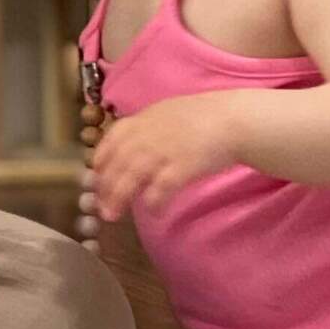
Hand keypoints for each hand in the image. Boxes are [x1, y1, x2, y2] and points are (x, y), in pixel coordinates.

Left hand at [86, 97, 239, 223]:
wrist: (233, 119)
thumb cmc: (202, 117)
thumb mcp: (166, 113)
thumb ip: (146, 128)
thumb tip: (129, 147)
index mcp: (142, 120)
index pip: (110, 141)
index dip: (100, 162)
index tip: (96, 178)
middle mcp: (147, 135)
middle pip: (116, 164)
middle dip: (104, 188)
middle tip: (101, 207)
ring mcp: (163, 151)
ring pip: (130, 178)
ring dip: (119, 199)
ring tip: (113, 215)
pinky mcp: (181, 167)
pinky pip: (160, 189)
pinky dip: (153, 203)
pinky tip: (153, 212)